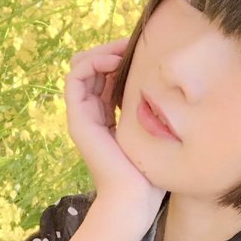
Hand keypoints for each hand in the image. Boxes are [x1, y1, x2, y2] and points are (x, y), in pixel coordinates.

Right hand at [64, 38, 166, 232]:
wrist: (133, 197)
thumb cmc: (148, 171)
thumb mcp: (152, 130)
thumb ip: (149, 106)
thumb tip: (165, 81)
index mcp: (107, 116)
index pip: (105, 75)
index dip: (119, 56)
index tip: (141, 49)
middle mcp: (92, 114)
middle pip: (92, 67)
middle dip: (110, 50)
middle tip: (132, 44)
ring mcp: (83, 116)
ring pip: (81, 68)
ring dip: (101, 52)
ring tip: (123, 51)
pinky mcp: (78, 119)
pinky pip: (74, 78)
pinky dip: (91, 62)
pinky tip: (113, 61)